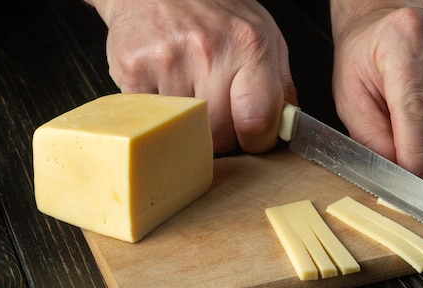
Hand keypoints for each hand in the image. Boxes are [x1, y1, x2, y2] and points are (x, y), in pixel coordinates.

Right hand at [88, 0, 297, 153]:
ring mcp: (168, 61)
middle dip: (222, 135)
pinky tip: (165, 88)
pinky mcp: (133, 70)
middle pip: (220, 136)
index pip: (258, 122)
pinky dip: (161, 115)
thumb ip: (280, 84)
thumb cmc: (214, 13)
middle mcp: (209, 51)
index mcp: (249, 45)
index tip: (250, 135)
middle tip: (216, 110)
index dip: (256, 140)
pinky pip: (154, 121)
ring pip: (186, 133)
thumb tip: (288, 127)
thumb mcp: (262, 35)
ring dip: (189, 124)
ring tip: (189, 91)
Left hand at [330, 3, 422, 182]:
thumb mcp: (352, 99)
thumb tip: (399, 173)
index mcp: (403, 40)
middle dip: (421, 141)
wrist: (388, 28)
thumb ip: (373, 138)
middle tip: (400, 124)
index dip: (418, 152)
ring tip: (420, 110)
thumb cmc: (367, 62)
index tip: (419, 183)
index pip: (416, 107)